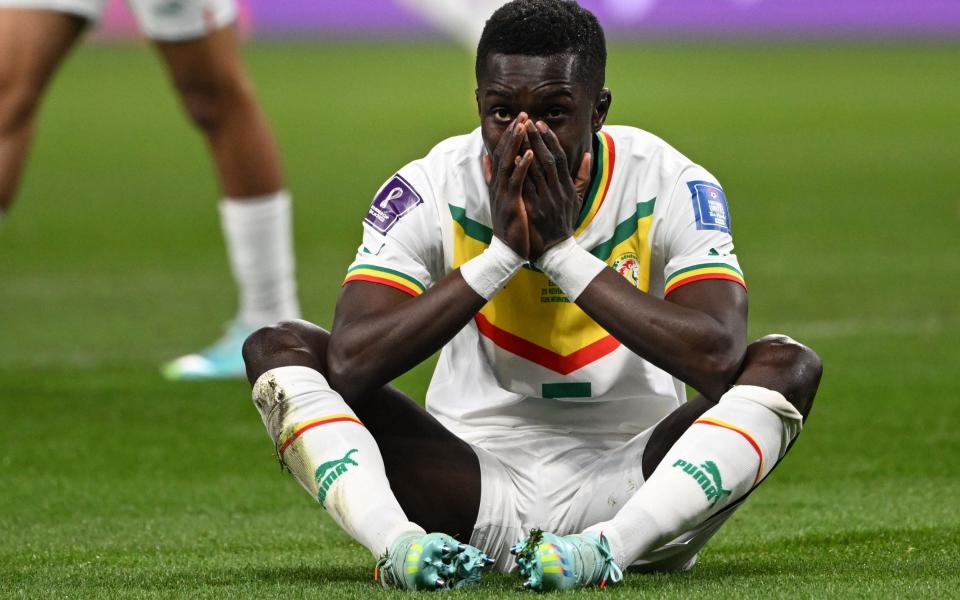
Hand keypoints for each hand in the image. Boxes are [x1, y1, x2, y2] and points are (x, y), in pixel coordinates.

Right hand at [483, 113, 534, 257]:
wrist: (509, 250)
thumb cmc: (511, 225)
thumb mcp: (503, 197)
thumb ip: (493, 177)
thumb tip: (487, 159)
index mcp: (499, 183)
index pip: (503, 153)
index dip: (511, 135)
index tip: (520, 119)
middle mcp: (498, 185)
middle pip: (504, 153)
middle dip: (513, 133)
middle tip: (523, 114)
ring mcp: (502, 193)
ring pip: (507, 162)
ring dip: (515, 143)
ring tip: (524, 126)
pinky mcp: (509, 203)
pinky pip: (515, 181)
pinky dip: (521, 166)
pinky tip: (529, 153)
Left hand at [520, 120, 591, 260]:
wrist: (558, 251)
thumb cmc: (565, 224)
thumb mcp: (577, 200)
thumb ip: (582, 177)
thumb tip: (587, 155)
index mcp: (568, 186)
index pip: (559, 157)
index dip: (550, 140)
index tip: (541, 125)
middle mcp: (559, 190)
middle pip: (548, 159)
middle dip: (537, 139)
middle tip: (528, 121)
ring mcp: (547, 200)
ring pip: (538, 170)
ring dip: (528, 150)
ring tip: (520, 134)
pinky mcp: (536, 210)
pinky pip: (528, 187)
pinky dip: (522, 172)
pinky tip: (514, 158)